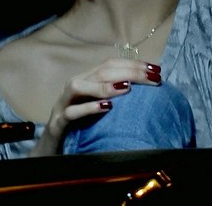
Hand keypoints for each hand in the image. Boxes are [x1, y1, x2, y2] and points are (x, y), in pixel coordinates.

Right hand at [29, 58, 161, 156]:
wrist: (55, 147)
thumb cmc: (82, 125)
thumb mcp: (101, 107)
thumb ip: (118, 95)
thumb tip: (149, 87)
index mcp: (86, 80)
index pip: (110, 64)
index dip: (133, 64)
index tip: (156, 70)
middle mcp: (74, 87)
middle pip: (100, 71)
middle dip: (129, 72)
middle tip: (152, 77)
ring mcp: (63, 103)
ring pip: (79, 86)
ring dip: (104, 85)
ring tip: (127, 87)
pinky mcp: (58, 122)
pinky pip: (71, 113)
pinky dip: (88, 108)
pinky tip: (106, 107)